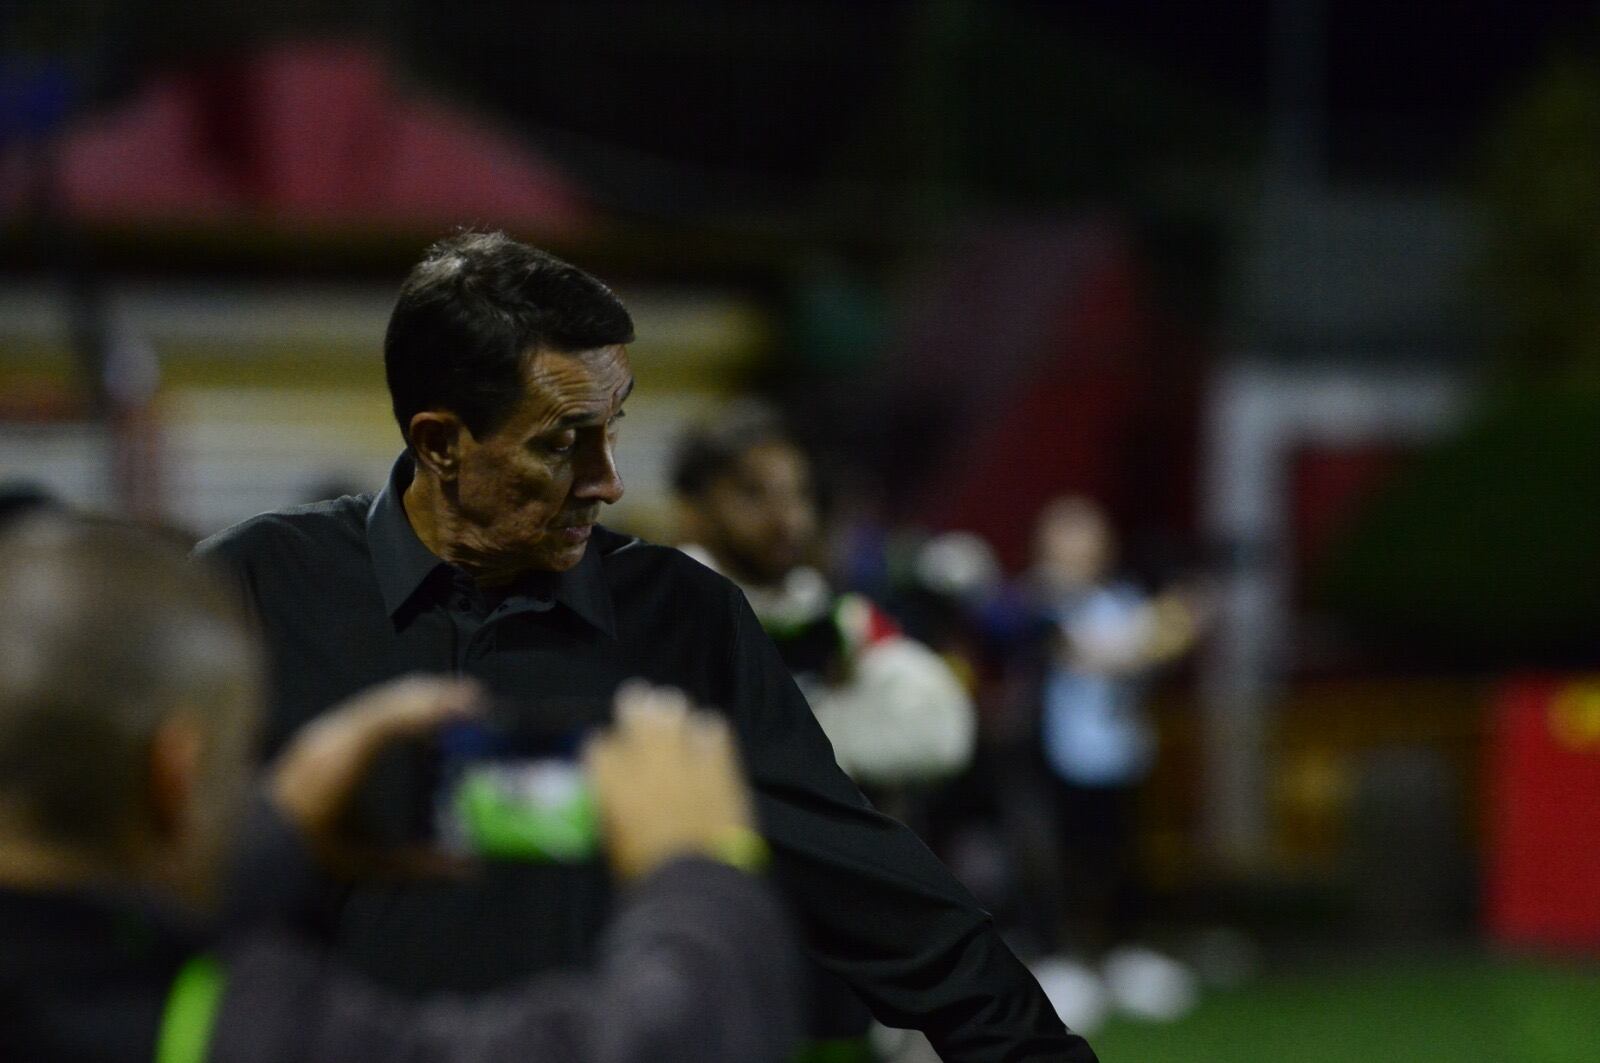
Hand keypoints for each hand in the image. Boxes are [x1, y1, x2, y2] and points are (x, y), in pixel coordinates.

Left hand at [269, 675, 479, 873]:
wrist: (257, 846)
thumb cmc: (312, 856)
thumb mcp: (369, 865)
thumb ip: (423, 867)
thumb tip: (471, 871)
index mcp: (345, 765)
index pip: (397, 720)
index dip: (436, 709)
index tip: (472, 707)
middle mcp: (334, 738)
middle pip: (394, 700)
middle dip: (439, 696)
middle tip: (478, 701)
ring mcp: (327, 730)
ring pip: (384, 698)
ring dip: (422, 698)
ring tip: (458, 702)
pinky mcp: (325, 731)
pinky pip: (372, 706)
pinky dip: (403, 704)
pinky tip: (423, 714)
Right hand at [583, 682, 757, 881]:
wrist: (697, 883)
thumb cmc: (647, 876)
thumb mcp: (614, 847)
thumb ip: (612, 815)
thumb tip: (615, 806)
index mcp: (611, 783)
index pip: (599, 746)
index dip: (604, 748)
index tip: (610, 753)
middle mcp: (644, 761)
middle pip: (636, 714)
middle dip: (635, 708)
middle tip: (639, 701)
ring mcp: (684, 758)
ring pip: (674, 715)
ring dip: (672, 714)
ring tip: (672, 711)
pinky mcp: (719, 766)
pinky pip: (714, 731)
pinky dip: (708, 731)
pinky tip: (707, 735)